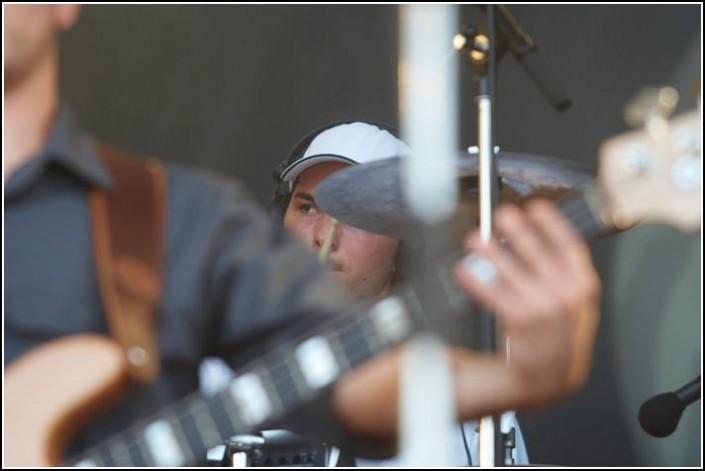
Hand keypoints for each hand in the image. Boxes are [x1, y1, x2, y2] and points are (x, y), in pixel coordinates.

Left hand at [454, 199, 600, 406]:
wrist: (548, 377)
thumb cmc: (555, 334)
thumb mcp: (574, 303)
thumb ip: (562, 272)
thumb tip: (530, 235)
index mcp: (584, 287)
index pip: (570, 246)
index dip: (553, 223)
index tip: (536, 207)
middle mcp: (566, 297)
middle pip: (540, 254)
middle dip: (520, 231)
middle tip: (502, 215)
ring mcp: (544, 311)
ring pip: (514, 273)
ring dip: (492, 252)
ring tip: (474, 239)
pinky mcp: (521, 323)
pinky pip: (494, 296)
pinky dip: (476, 281)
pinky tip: (464, 271)